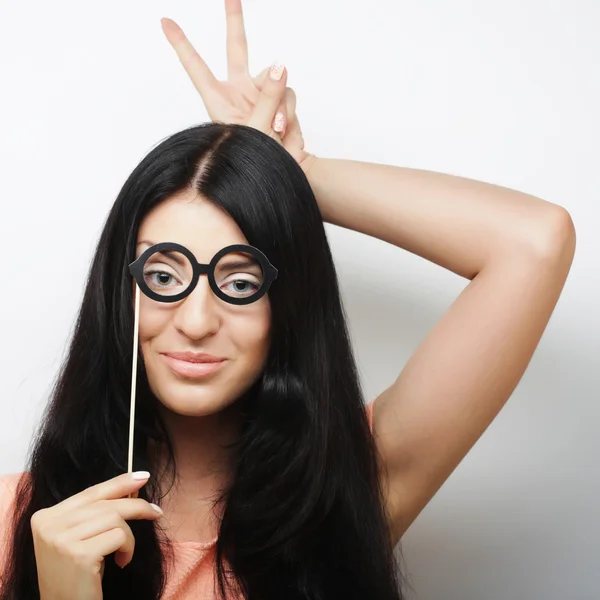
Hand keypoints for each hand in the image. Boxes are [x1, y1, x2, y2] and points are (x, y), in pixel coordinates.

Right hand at [31, 472, 161, 599]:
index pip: (90, 492)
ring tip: (123, 553)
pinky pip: (119, 536)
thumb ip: (95, 512)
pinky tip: (121, 561)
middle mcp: (49, 525)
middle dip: (136, 506)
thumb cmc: (76, 575)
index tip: (143, 476)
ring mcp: (61, 539)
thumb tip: (133, 485)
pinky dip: (128, 548)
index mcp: (45, 516)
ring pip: (115, 517)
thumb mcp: (79, 537)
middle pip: (105, 503)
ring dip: (129, 536)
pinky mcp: (79, 554)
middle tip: (156, 512)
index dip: (120, 482)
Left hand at [160, 0, 312, 168]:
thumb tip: (280, 65)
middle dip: (235, 20)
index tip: (165, 22)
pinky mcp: (281, 100)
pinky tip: (285, 132)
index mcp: (220, 100)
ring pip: (276, 78)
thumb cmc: (257, 161)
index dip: (182, 45)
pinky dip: (291, 112)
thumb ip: (268, 97)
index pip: (198, 68)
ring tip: (276, 131)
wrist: (281, 174)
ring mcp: (260, 94)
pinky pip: (290, 92)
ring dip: (280, 104)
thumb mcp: (258, 130)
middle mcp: (239, 91)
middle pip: (237, 48)